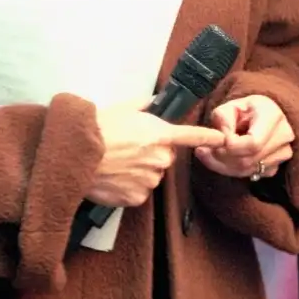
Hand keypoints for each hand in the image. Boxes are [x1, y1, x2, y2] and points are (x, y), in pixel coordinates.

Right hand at [88, 104, 223, 207]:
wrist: (76, 153)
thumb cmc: (98, 129)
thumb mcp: (123, 108)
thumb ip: (144, 105)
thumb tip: (152, 102)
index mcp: (159, 134)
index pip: (191, 136)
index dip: (208, 137)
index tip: (222, 140)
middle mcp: (159, 158)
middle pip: (165, 158)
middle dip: (152, 154)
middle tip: (129, 150)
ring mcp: (149, 179)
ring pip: (152, 176)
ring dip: (140, 172)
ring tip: (117, 164)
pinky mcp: (137, 197)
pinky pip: (139, 193)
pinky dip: (129, 188)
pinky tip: (114, 179)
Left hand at [195, 95, 295, 180]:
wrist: (262, 116)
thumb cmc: (245, 110)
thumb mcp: (230, 106)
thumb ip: (223, 117)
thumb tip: (223, 138)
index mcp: (273, 116)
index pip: (254, 143)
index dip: (232, 148)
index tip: (216, 143)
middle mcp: (283, 135)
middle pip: (249, 159)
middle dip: (223, 158)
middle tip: (204, 151)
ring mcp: (283, 153)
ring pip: (247, 170)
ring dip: (224, 165)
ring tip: (212, 153)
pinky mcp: (276, 166)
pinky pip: (250, 175)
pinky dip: (232, 171)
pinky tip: (224, 160)